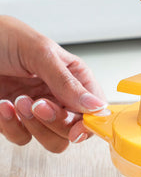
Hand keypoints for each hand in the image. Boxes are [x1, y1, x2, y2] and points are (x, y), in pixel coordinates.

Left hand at [0, 16, 106, 151]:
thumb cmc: (3, 37)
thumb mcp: (41, 53)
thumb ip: (68, 82)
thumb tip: (96, 105)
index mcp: (74, 77)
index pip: (94, 108)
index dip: (91, 122)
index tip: (78, 129)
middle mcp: (59, 95)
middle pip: (74, 128)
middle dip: (57, 122)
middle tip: (40, 105)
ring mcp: (38, 109)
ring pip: (52, 139)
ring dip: (34, 126)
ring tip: (19, 101)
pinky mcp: (15, 120)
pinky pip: (21, 137)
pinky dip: (11, 126)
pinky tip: (3, 105)